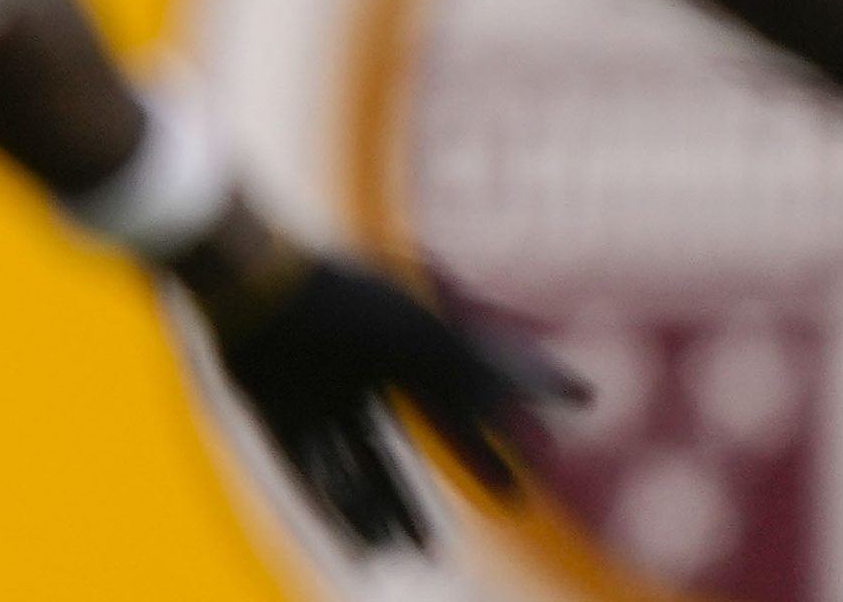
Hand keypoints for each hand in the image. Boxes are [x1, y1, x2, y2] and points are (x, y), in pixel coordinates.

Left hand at [177, 219, 581, 552]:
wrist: (259, 285)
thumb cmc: (354, 310)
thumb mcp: (439, 347)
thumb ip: (501, 376)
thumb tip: (582, 394)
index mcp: (397, 345)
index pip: (450, 405)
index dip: (484, 443)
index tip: (523, 476)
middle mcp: (354, 370)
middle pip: (394, 446)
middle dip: (418, 494)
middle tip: (442, 549)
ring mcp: (310, 390)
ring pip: (350, 464)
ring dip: (380, 510)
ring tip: (412, 558)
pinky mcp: (270, 407)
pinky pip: (305, 468)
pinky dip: (333, 510)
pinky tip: (362, 552)